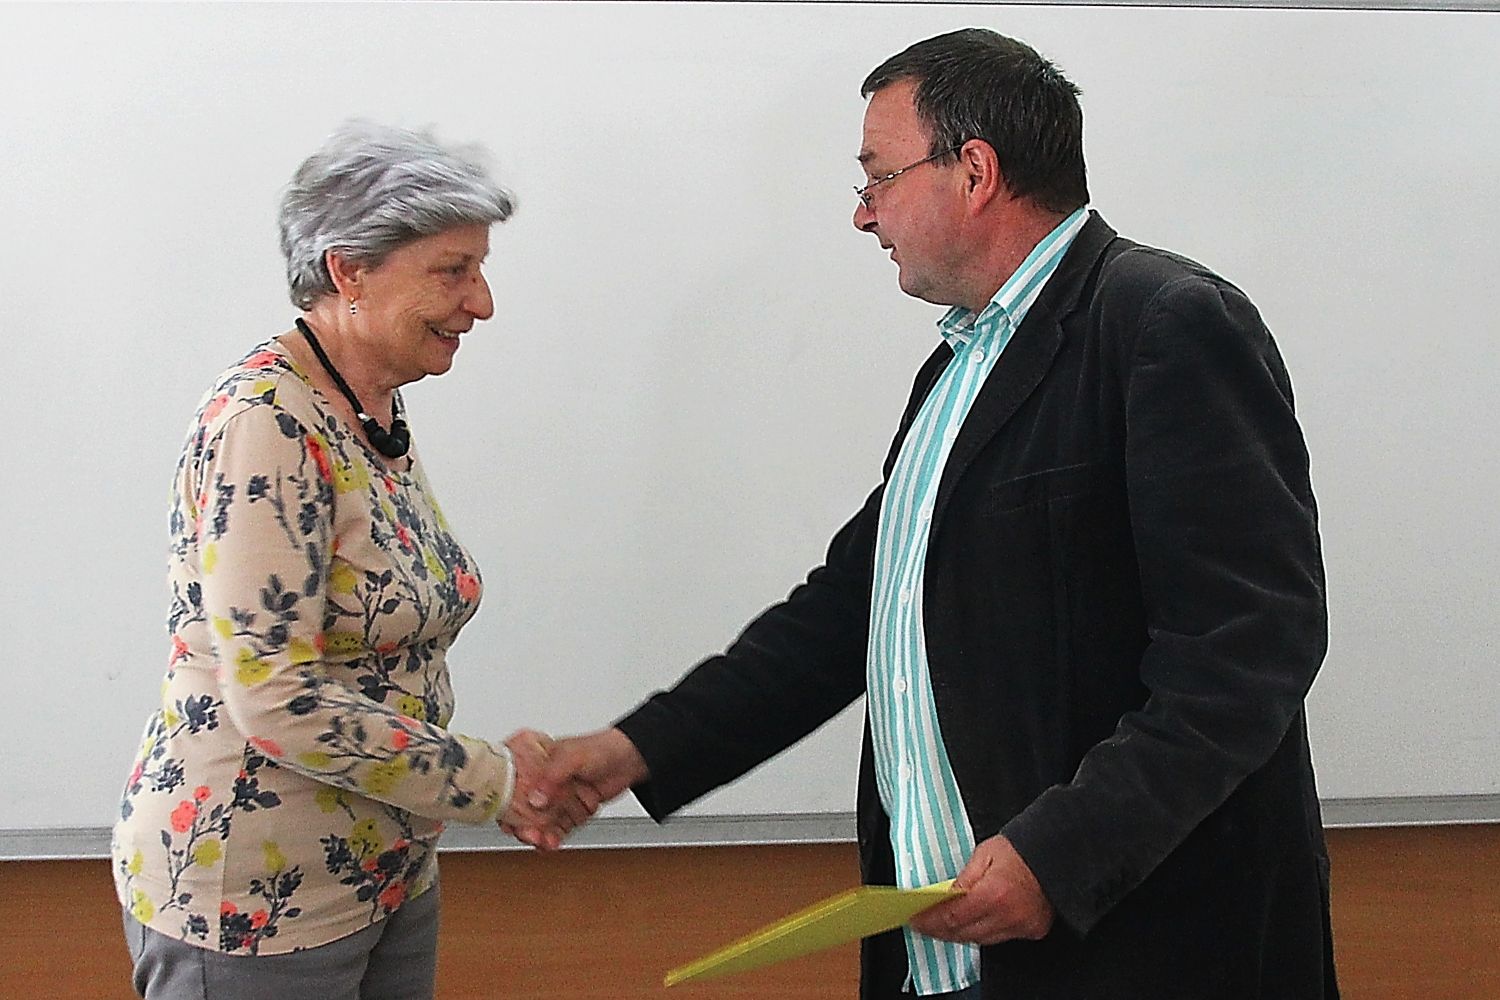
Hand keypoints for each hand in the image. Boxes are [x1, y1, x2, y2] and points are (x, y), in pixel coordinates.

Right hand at [498, 729, 601, 850]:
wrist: (630, 760)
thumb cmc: (602, 748)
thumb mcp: (573, 757)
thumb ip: (552, 777)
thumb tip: (536, 798)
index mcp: (537, 761)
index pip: (512, 785)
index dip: (506, 804)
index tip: (506, 820)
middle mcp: (544, 781)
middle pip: (523, 808)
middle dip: (523, 825)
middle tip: (529, 835)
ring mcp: (557, 797)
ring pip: (540, 822)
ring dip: (539, 834)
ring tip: (543, 842)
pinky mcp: (570, 810)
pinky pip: (557, 828)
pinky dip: (554, 837)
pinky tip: (552, 843)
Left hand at [908, 835, 1054, 944]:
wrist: (1056, 853)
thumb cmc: (1021, 848)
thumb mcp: (984, 854)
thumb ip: (963, 880)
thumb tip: (944, 898)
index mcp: (994, 893)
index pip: (952, 917)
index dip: (931, 921)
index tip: (916, 920)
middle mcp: (1008, 915)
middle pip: (965, 934)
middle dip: (941, 930)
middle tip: (924, 924)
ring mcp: (1022, 926)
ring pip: (981, 940)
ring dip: (960, 933)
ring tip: (943, 925)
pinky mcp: (1032, 930)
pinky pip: (1000, 938)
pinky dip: (983, 932)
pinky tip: (971, 924)